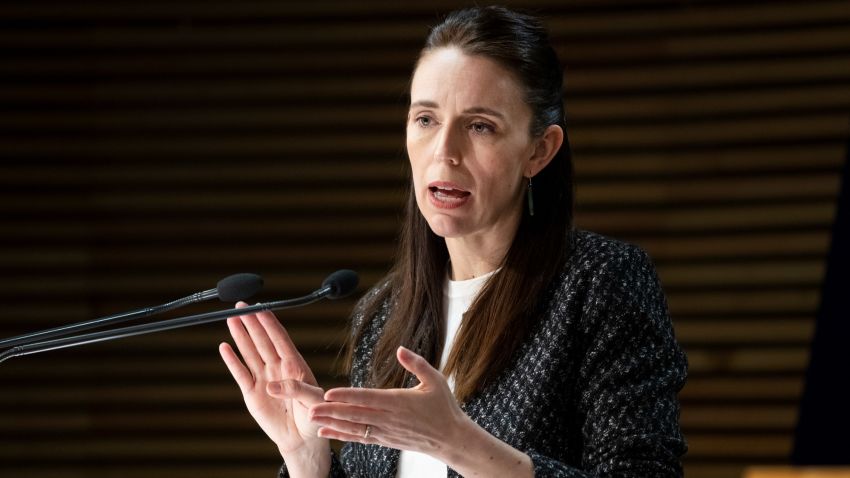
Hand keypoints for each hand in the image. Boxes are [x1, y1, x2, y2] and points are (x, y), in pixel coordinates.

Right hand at [219, 303, 328, 470]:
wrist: (302, 439)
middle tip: (240, 306)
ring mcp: (264, 378)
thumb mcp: (313, 402)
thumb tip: (271, 385)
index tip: (260, 307)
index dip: (269, 322)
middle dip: (252, 322)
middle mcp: (278, 367)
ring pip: (250, 352)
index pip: (280, 338)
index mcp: (295, 365)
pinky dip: (232, 360)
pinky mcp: (252, 393)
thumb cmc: (314, 417)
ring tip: (231, 318)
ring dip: (240, 335)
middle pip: (262, 340)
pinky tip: (225, 347)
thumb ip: (296, 390)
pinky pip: (240, 373)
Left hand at [309, 346, 466, 459]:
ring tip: (312, 419)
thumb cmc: (444, 407)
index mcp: (399, 402)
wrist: (451, 439)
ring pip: (354, 427)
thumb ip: (417, 364)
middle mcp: (389, 419)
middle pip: (355, 414)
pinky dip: (341, 435)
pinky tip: (326, 431)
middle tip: (310, 407)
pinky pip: (359, 438)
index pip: (368, 398)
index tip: (329, 393)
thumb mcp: (435, 380)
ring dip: (332, 423)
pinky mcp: (385, 440)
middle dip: (331, 411)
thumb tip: (400, 349)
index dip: (347, 396)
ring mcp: (386, 432)